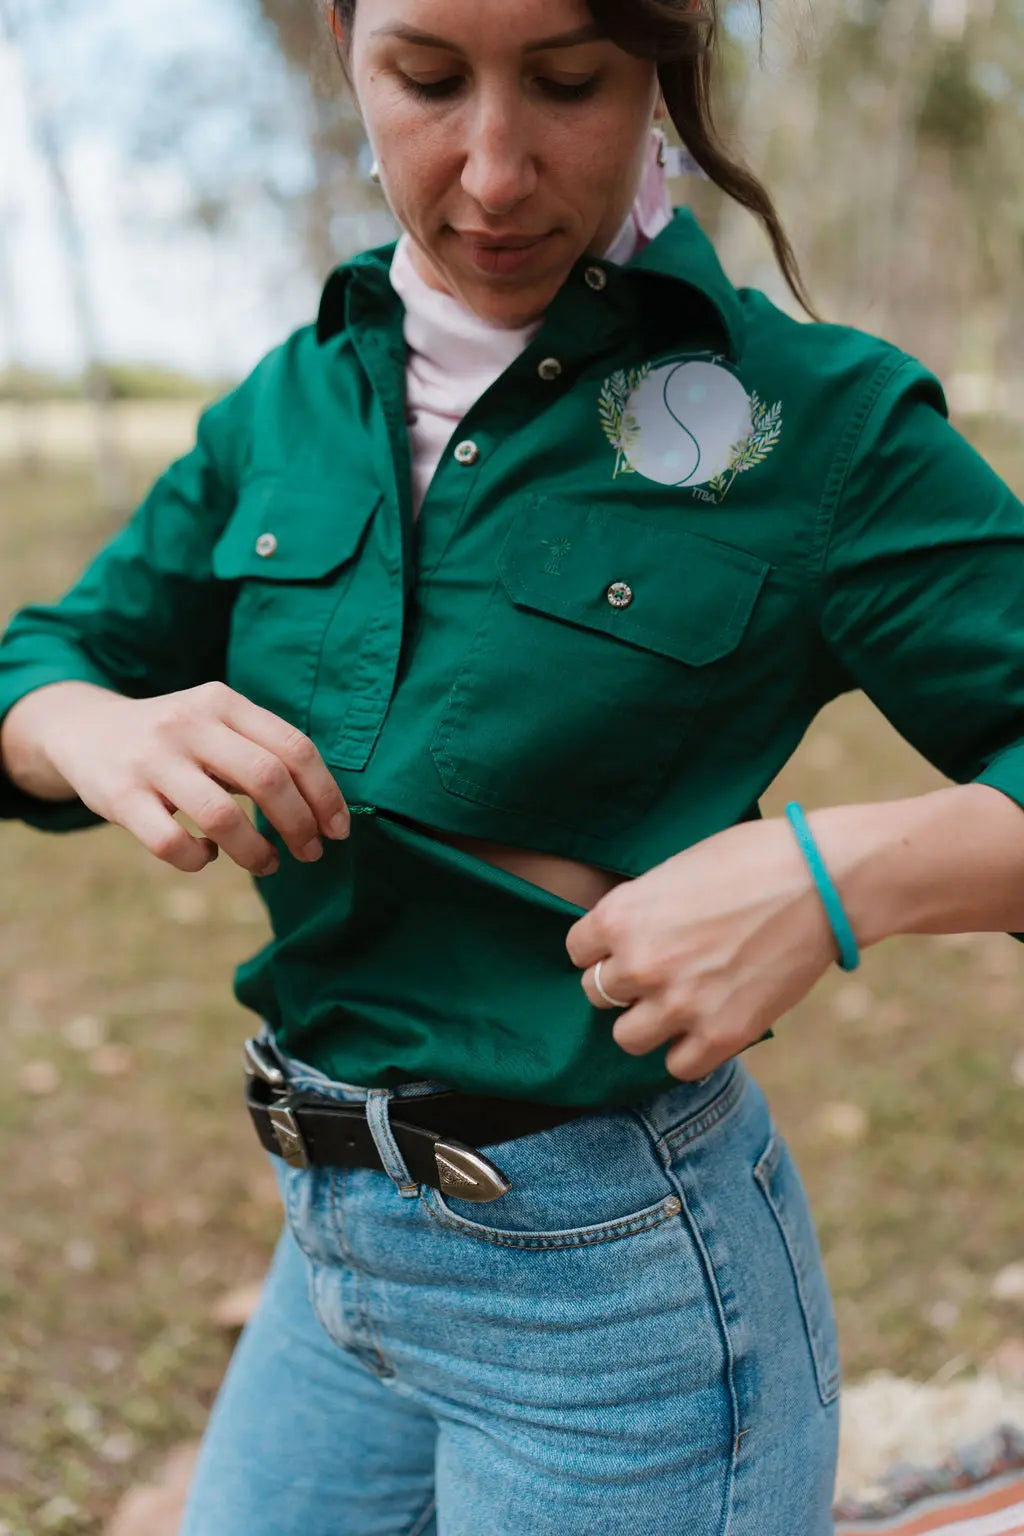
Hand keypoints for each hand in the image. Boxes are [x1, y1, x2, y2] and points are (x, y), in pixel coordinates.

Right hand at [45, 681, 350, 875]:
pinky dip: (198, 859)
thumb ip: (263, 751)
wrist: (85, 731)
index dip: (325, 794)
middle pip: (267, 778)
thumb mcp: (216, 724)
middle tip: (310, 852)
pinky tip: (205, 854)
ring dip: (256, 852)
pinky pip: (171, 843)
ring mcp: (151, 759)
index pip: (294, 747)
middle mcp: (188, 723)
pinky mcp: (119, 796)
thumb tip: (324, 810)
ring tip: (268, 864)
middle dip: (300, 824)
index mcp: (222, 701)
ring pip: (221, 817)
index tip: (338, 830)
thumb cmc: (175, 740)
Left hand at [564, 816, 838, 1080]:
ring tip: (677, 1003)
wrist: (821, 881)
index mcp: (622, 916)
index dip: (603, 948)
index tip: (627, 945)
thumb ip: (641, 910)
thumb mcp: (675, 870)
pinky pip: (677, 1066)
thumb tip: (624, 937)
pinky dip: (688, 1051)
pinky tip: (706, 1025)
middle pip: (597, 994)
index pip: (578, 951)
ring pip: (627, 1037)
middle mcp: (640, 963)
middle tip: (659, 972)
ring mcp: (679, 1004)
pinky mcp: (721, 1035)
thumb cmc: (751, 859)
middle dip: (624, 984)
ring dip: (648, 1023)